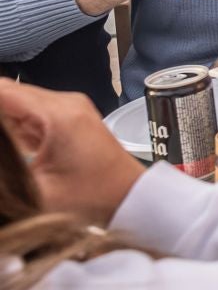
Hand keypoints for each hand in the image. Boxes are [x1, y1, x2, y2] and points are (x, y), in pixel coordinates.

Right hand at [0, 80, 145, 225]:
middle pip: (7, 92)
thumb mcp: (36, 193)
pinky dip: (9, 125)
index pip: (1, 90)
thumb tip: (0, 161)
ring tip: (3, 150)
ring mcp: (68, 109)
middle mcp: (64, 103)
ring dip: (0, 118)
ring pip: (16, 102)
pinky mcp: (68, 120)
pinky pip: (29, 113)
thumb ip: (3, 175)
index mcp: (57, 114)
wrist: (132, 199)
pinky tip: (6, 146)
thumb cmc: (93, 198)